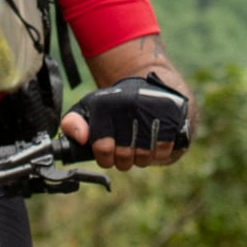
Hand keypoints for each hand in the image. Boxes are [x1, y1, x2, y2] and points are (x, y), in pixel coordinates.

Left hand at [65, 74, 191, 166]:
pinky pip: (163, 153)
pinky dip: (158, 154)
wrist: (155, 87)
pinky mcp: (172, 119)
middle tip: (124, 150)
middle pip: (124, 156)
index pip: (102, 147)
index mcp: (106, 104)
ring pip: (144, 157)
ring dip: (140, 158)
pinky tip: (154, 143)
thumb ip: (73, 124)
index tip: (107, 151)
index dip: (104, 156)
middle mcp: (130, 106)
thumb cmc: (117, 106)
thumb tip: (79, 138)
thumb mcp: (90, 109)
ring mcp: (153, 112)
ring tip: (139, 146)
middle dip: (122, 159)